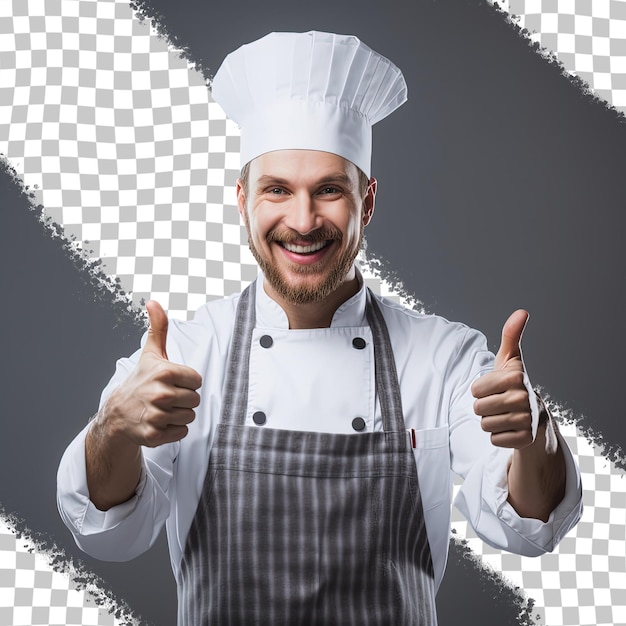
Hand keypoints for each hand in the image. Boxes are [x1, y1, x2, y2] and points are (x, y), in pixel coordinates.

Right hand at [101, 300, 202, 447]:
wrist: (118, 413)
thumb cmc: (140, 381)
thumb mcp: (151, 353)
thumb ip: (159, 327)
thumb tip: (154, 302)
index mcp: (165, 372)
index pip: (197, 381)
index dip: (187, 382)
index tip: (171, 382)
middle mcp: (160, 394)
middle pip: (195, 400)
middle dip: (184, 399)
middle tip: (166, 397)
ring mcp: (156, 416)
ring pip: (190, 417)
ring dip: (179, 415)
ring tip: (162, 409)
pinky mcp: (154, 435)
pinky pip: (182, 433)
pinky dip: (173, 430)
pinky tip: (159, 422)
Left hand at [471, 310, 532, 448]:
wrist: (535, 415)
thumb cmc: (514, 383)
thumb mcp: (510, 359)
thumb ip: (511, 335)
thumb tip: (522, 311)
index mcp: (515, 378)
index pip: (475, 389)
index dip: (480, 390)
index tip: (495, 388)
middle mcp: (523, 399)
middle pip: (478, 408)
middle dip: (484, 406)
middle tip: (499, 403)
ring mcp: (526, 420)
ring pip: (485, 424)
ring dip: (490, 421)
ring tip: (503, 414)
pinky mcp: (524, 439)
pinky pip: (494, 439)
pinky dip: (498, 436)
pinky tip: (510, 428)